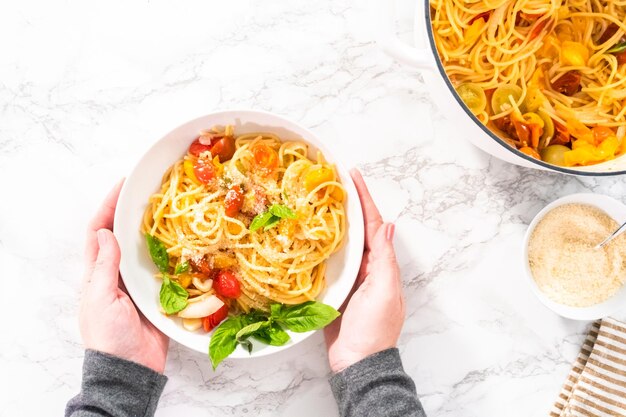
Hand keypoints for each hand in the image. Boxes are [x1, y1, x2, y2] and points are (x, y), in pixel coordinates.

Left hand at [80, 181, 168, 372]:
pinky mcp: (158, 294)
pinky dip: (175, 254)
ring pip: (147, 248)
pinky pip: (167, 268)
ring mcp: (139, 283)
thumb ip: (105, 267)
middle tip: (154, 191)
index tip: (124, 184)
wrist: (131, 369)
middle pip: (125, 234)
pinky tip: (187, 243)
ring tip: (174, 209)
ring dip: (157, 229)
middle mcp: (118, 273)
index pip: (99, 231)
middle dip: (135, 211)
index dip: (108, 206)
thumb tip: (107, 232)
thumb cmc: (109, 336)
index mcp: (99, 272)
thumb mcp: (101, 300)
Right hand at [324, 169, 404, 372]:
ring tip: (318, 199)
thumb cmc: (373, 329)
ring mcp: (351, 278)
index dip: (364, 198)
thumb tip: (388, 224)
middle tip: (331, 180)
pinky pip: (328, 261)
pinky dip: (320, 245)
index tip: (352, 174)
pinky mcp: (335, 289)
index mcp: (382, 264)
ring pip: (342, 242)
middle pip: (357, 228)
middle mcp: (368, 267)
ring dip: (332, 221)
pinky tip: (307, 235)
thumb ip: (384, 259)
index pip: (373, 223)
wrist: (357, 364)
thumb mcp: (383, 291)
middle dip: (348, 203)